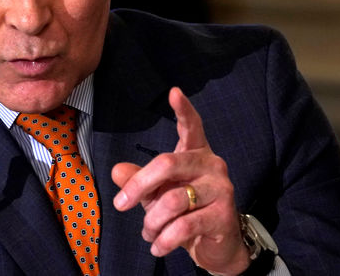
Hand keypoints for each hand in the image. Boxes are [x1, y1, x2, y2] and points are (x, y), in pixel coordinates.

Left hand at [111, 87, 249, 274]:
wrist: (218, 246)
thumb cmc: (185, 212)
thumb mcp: (157, 194)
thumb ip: (139, 180)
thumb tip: (117, 171)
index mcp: (196, 154)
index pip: (191, 127)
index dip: (183, 110)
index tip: (173, 92)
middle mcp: (212, 165)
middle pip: (168, 163)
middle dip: (139, 186)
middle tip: (121, 204)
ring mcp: (221, 189)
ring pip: (174, 200)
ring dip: (153, 222)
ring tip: (148, 233)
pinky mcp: (223, 216)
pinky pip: (185, 226)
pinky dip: (165, 240)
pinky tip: (158, 246)